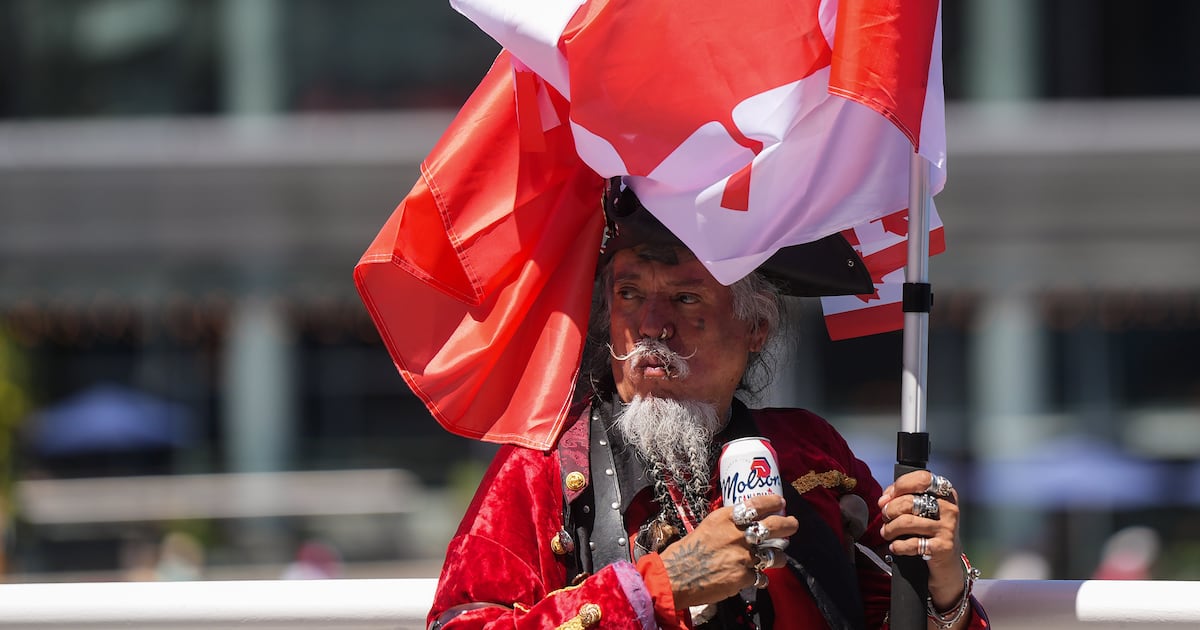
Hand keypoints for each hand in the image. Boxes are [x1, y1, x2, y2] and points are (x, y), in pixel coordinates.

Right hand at [660, 494, 797, 607]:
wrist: (675, 576)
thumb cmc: (686, 551)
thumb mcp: (707, 527)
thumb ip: (728, 525)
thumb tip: (745, 524)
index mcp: (726, 518)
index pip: (757, 505)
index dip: (773, 502)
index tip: (780, 502)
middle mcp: (738, 535)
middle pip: (774, 526)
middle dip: (789, 525)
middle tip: (793, 524)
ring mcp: (743, 557)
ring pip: (774, 555)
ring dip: (778, 556)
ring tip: (777, 557)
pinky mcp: (744, 577)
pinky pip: (761, 577)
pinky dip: (759, 578)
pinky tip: (755, 577)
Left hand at [878, 470, 965, 610]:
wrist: (947, 561)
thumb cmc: (929, 531)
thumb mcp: (923, 510)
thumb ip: (903, 498)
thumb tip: (884, 499)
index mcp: (945, 494)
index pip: (923, 479)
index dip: (901, 485)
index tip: (888, 496)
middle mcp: (949, 509)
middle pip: (910, 502)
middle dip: (890, 510)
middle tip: (885, 517)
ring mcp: (947, 528)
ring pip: (907, 522)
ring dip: (890, 528)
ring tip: (886, 532)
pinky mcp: (943, 547)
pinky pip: (913, 543)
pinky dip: (898, 545)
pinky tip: (895, 546)